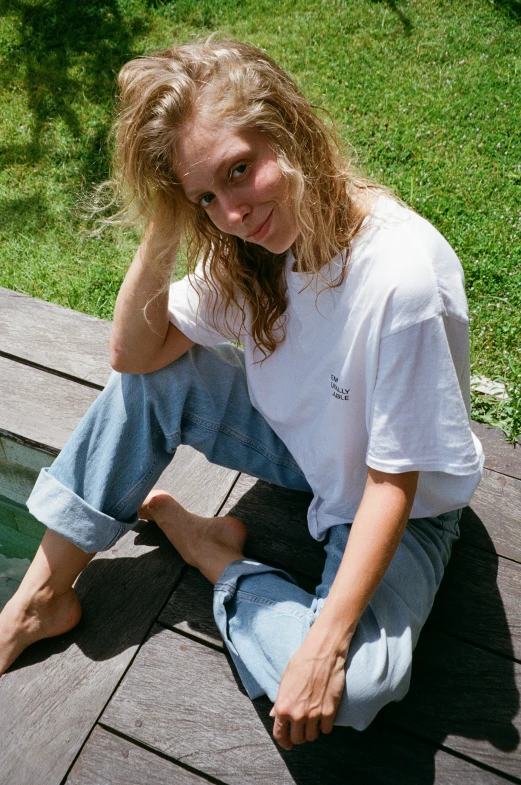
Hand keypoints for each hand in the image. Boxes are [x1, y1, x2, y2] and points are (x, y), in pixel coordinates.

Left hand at [269, 634, 347, 749]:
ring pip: (312, 736)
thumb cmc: (301, 663)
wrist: (322, 654)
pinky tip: (324, 716)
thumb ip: (280, 701)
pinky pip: (326, 730)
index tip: (288, 744)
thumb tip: (275, 715)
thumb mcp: (284, 681)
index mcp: (283, 707)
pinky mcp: (329, 712)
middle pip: (298, 739)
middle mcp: (297, 714)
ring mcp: (314, 714)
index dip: (284, 742)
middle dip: (299, 735)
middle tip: (303, 728)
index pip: (280, 734)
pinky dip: (325, 726)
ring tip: (313, 721)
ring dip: (313, 731)